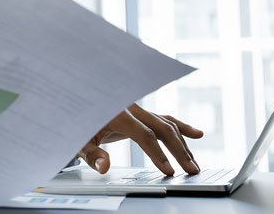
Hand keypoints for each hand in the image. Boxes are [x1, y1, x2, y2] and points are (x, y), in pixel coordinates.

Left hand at [79, 103, 203, 175]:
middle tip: (191, 170)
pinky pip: (163, 118)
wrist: (76, 103)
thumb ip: (91, 154)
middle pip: (161, 127)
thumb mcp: (79, 140)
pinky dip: (180, 126)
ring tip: (194, 165)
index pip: (143, 134)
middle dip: (179, 150)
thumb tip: (104, 167)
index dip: (157, 153)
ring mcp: (137, 109)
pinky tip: (197, 134)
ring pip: (166, 124)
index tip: (169, 170)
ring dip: (182, 144)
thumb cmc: (76, 123)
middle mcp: (130, 107)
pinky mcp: (140, 114)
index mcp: (116, 112)